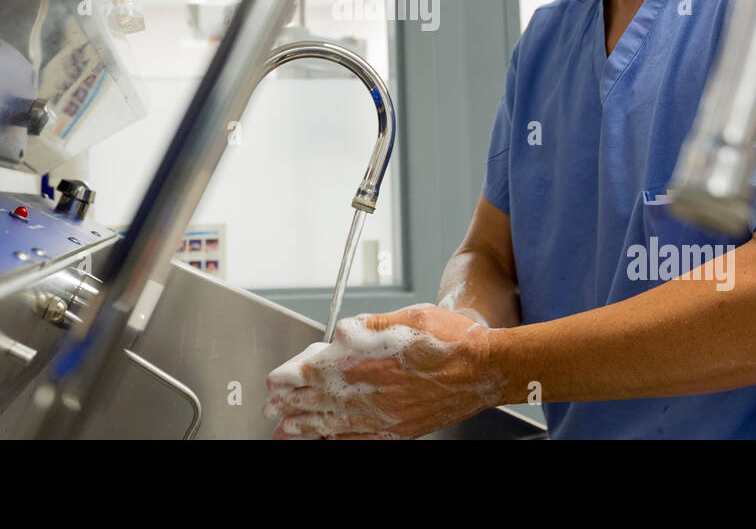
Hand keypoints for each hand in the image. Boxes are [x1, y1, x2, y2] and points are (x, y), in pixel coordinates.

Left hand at [263, 304, 503, 438]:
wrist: (485, 368)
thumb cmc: (451, 340)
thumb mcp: (408, 316)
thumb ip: (371, 325)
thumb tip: (343, 332)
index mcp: (371, 361)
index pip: (319, 371)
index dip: (293, 377)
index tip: (276, 381)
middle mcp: (374, 392)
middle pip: (321, 400)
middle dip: (292, 405)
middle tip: (270, 410)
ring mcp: (387, 415)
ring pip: (336, 422)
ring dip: (307, 427)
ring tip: (285, 431)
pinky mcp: (400, 429)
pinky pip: (361, 437)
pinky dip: (339, 438)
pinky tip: (327, 439)